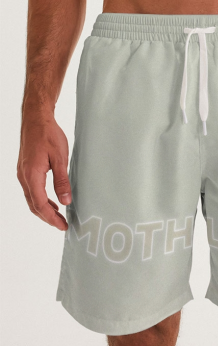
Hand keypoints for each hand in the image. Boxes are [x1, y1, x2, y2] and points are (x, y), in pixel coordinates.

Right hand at [17, 112, 71, 230]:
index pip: (40, 204)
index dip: (51, 218)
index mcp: (31, 175)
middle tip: (62, 225)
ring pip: (32, 199)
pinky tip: (52, 201)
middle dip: (48, 218)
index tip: (62, 226)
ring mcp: (23, 173)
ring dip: (44, 210)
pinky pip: (32, 190)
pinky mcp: (25, 170)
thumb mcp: (60, 158)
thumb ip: (62, 181)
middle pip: (34, 205)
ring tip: (58, 217)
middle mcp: (24, 177)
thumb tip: (65, 202)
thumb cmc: (48, 135)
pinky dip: (41, 200)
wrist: (36, 119)